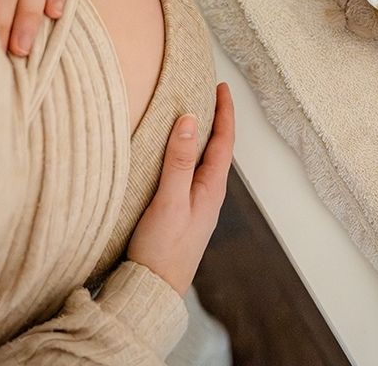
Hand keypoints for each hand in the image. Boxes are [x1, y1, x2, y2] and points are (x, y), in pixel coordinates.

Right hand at [127, 83, 234, 295]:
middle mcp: (208, 195)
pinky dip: (185, 156)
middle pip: (217, 149)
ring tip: (192, 116)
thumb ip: (178, 161)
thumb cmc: (162, 249)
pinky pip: (189, 175)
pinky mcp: (180, 214)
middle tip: (208, 94)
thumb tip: (188, 120)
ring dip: (201, 138)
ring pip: (203, 162)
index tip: (222, 87)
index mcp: (211, 189)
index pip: (224, 141)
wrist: (152, 290)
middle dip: (216, 120)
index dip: (225, 112)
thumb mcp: (168, 201)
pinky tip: (172, 156)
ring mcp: (195, 205)